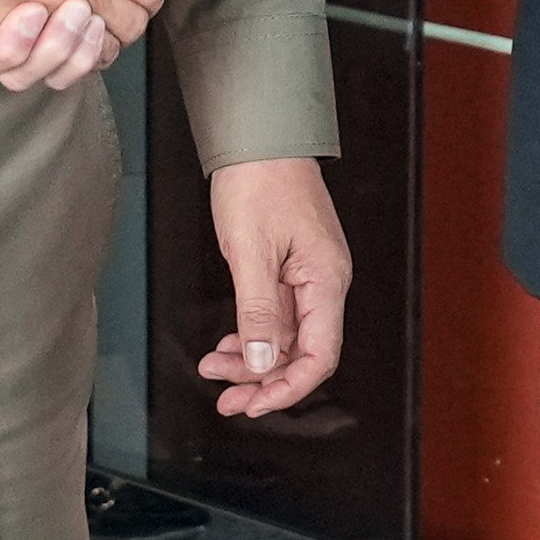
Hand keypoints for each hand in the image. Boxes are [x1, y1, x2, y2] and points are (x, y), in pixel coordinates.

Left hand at [203, 157, 348, 417]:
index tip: (253, 404)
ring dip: (252, 359)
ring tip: (213, 368)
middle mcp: (324, 282)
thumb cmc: (258, 181)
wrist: (259, 135)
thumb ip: (257, 312)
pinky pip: (277, 315)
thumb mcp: (250, 251)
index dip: (289, 388)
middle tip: (224, 399)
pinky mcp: (291, 266)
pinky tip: (228, 344)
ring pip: (285, 337)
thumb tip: (262, 364)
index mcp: (326, 280)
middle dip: (262, 380)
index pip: (320, 356)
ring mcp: (308, 275)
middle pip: (302, 352)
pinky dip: (252, 333)